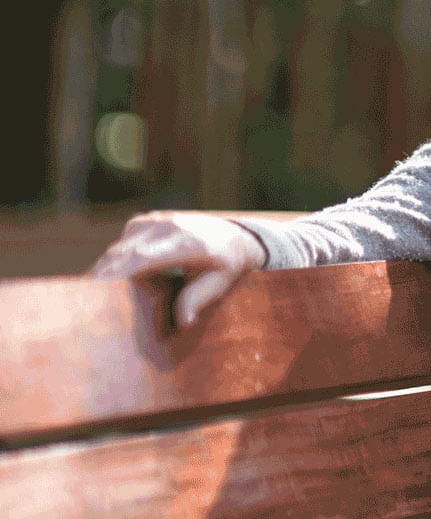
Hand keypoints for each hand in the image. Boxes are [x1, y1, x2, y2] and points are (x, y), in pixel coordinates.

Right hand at [90, 212, 267, 328]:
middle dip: (102, 275)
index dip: (117, 273)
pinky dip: (111, 260)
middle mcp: (168, 226)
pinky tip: (103, 279)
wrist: (235, 236)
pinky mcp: (145, 222)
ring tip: (88, 294)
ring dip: (103, 269)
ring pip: (119, 247)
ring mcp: (155, 221)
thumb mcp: (221, 283)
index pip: (143, 258)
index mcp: (187, 242)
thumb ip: (198, 299)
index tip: (97, 289)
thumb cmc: (227, 264)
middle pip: (124, 252)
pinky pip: (122, 242)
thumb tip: (183, 322)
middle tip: (82, 300)